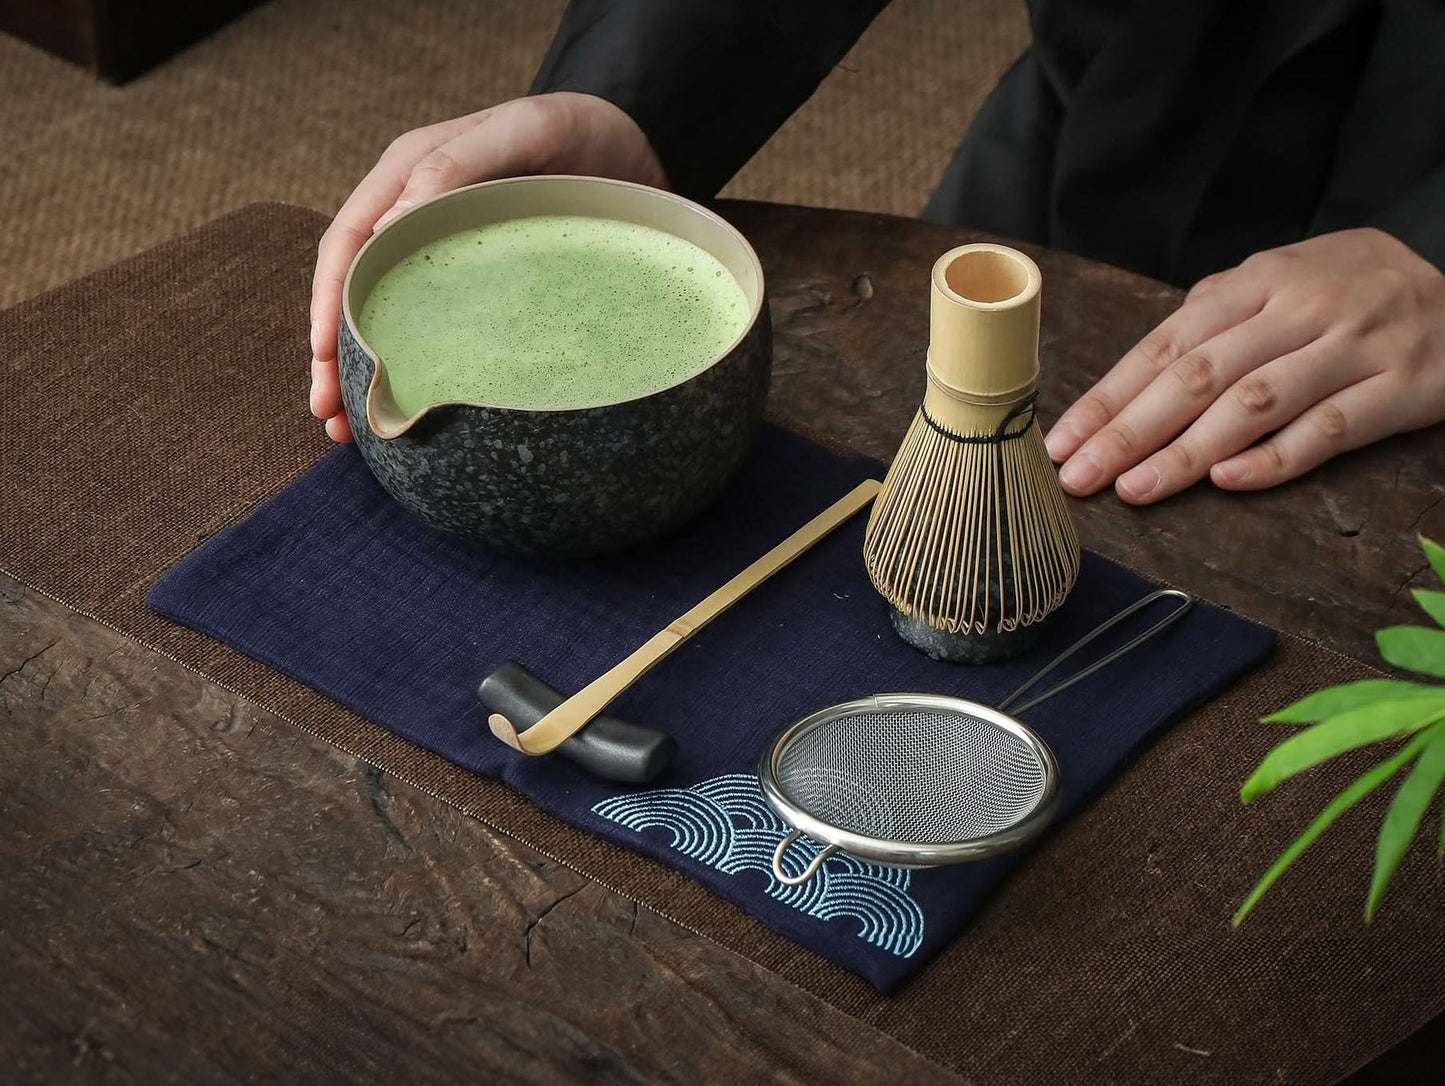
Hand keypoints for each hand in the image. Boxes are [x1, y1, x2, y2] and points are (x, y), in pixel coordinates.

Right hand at [308, 92, 667, 440]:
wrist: (633, 145)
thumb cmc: (578, 128)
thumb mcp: (525, 131)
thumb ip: (458, 165)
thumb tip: (392, 222)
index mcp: (409, 173)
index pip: (348, 243)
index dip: (330, 301)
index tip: (326, 355)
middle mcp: (414, 214)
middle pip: (356, 289)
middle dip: (335, 353)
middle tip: (330, 413)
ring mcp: (444, 252)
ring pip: (389, 315)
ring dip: (367, 370)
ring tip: (351, 429)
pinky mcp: (477, 282)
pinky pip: (436, 326)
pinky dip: (419, 366)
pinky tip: (415, 406)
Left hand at [1044, 228, 1444, 502]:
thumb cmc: (1355, 291)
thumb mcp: (1285, 280)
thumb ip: (1216, 314)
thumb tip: (1140, 365)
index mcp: (1260, 282)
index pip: (1165, 345)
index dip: (1109, 397)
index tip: (1062, 442)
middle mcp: (1301, 309)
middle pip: (1199, 375)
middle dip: (1129, 431)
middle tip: (1080, 476)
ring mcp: (1355, 347)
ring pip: (1256, 403)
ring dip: (1188, 452)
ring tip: (1136, 489)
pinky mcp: (1404, 386)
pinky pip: (1331, 427)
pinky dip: (1277, 457)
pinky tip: (1229, 481)